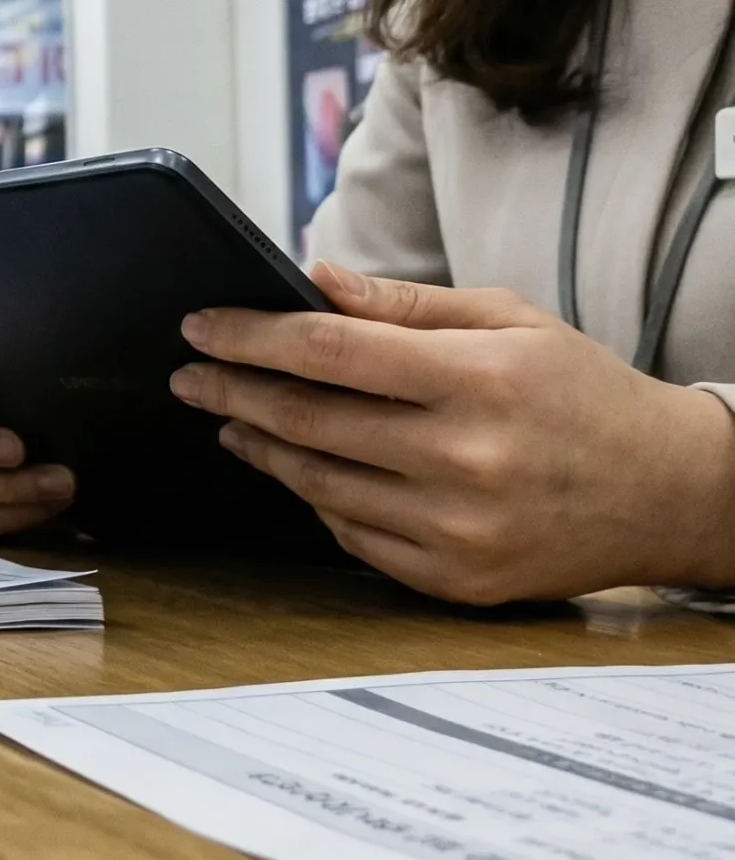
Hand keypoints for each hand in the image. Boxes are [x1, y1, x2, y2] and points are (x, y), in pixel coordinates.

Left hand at [175, 261, 734, 603]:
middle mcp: (464, 460)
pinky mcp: (453, 580)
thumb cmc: (581, 393)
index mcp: (477, 381)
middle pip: (308, 421)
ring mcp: (456, 530)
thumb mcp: (509, 321)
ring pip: (317, 485)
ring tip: (232, 416)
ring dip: (261, 446)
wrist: (666, 491)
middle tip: (192, 373)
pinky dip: (314, 498)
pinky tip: (296, 467)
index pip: (329, 353)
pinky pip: (351, 536)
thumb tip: (313, 280)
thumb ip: (403, 305)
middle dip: (233, 391)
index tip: (201, 326)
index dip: (251, 337)